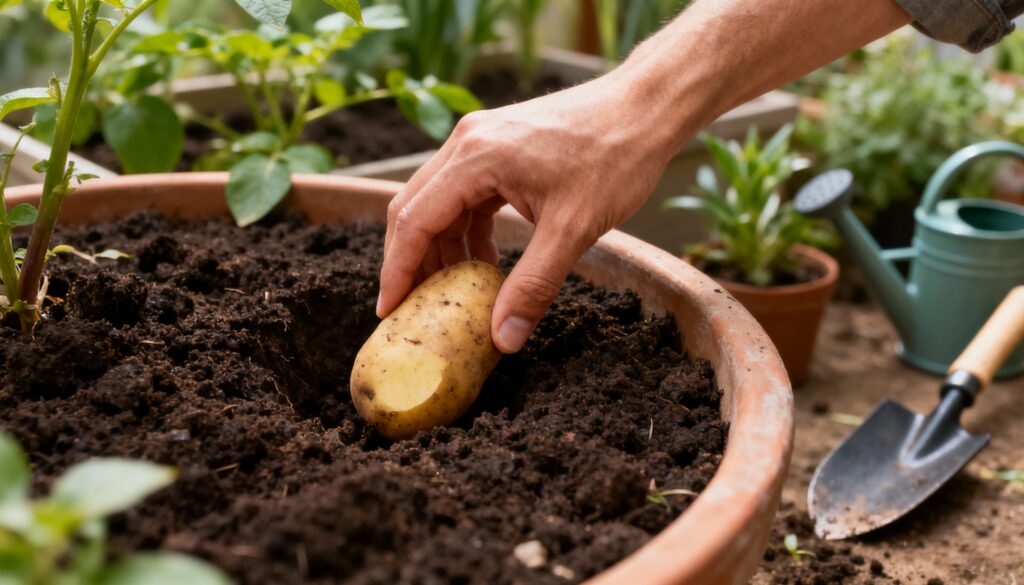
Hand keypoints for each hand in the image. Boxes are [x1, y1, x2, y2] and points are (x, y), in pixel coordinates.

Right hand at [377, 71, 677, 352]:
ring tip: (454, 292)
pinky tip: (485, 260)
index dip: (397, 270)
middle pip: (413, 208)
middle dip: (411, 262)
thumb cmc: (615, 157)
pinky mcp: (497, 145)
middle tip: (413, 309)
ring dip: (442, 247)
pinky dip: (466, 229)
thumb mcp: (573, 230)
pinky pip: (464, 193)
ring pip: (438, 202)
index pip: (414, 220)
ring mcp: (480, 139)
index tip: (389, 311)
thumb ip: (533, 286)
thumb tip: (503, 339)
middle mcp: (467, 141)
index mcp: (475, 157)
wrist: (645, 107)